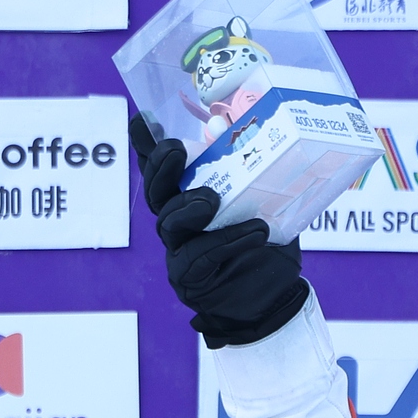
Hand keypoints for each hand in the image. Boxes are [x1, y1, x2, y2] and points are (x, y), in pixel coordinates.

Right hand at [129, 111, 311, 347]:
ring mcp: (179, 250)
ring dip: (190, 206)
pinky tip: (255, 231)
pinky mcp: (189, 277)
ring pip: (170, 223)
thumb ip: (257, 174)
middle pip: (156, 193)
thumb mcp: (267, 204)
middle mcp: (177, 223)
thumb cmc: (266, 246)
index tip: (142, 119)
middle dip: (162, 168)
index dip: (148, 147)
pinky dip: (226, 241)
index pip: (163, 171)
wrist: (275, 298)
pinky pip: (200, 255)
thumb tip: (255, 130)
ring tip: (212, 199)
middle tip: (177, 150)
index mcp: (188, 200)